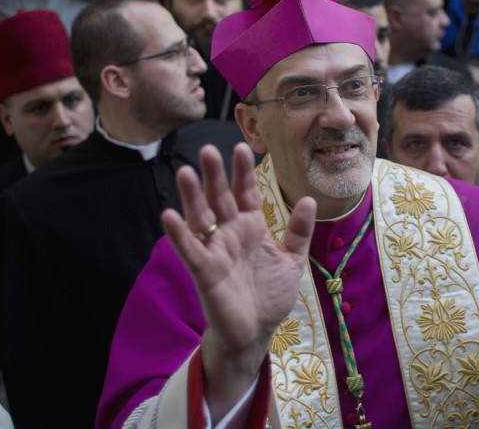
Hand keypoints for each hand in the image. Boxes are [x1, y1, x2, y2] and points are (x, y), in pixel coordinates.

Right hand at [162, 143, 315, 421]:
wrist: (255, 332)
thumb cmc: (269, 296)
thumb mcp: (292, 261)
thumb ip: (299, 232)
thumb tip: (308, 199)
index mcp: (250, 227)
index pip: (245, 193)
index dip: (242, 172)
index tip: (242, 147)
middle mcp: (230, 234)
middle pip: (220, 198)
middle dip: (215, 175)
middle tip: (210, 149)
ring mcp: (215, 250)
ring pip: (201, 217)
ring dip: (193, 196)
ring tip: (186, 172)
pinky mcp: (204, 271)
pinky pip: (190, 249)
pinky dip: (179, 234)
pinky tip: (170, 215)